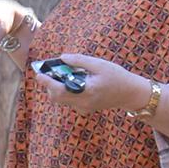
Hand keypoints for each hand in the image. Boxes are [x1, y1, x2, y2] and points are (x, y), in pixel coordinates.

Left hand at [30, 52, 152, 114]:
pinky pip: (68, 101)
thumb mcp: (99, 64)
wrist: (130, 93)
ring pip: (61, 100)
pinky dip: (65, 92)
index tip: (38, 74)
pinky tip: (72, 82)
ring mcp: (83, 108)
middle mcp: (83, 103)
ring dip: (57, 88)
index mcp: (87, 91)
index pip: (60, 90)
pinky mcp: (84, 109)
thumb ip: (80, 61)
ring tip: (62, 75)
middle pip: (57, 97)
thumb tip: (62, 57)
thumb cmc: (117, 76)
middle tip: (50, 72)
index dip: (47, 82)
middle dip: (50, 85)